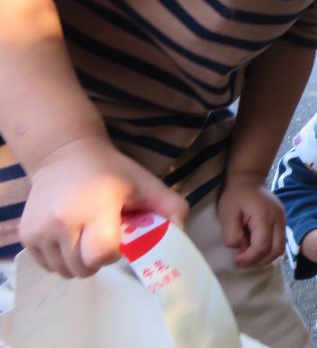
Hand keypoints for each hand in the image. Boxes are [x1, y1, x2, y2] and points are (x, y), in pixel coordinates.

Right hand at [20, 136, 188, 277]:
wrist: (65, 154)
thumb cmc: (111, 171)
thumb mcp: (146, 183)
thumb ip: (172, 207)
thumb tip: (180, 233)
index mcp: (95, 208)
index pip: (102, 254)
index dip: (114, 253)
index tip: (120, 238)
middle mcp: (62, 221)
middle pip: (83, 268)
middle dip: (99, 260)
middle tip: (105, 237)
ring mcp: (40, 231)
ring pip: (64, 271)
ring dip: (80, 261)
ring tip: (88, 235)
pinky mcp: (26, 236)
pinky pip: (48, 266)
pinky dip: (62, 259)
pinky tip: (72, 236)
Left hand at [218, 172, 285, 266]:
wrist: (249, 178)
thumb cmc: (235, 195)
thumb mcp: (226, 214)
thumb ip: (232, 235)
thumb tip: (241, 249)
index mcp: (265, 216)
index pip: (262, 246)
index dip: (249, 258)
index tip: (236, 258)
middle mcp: (279, 218)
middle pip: (276, 250)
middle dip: (259, 261)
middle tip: (243, 262)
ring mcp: (283, 219)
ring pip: (280, 248)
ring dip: (265, 257)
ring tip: (249, 256)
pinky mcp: (282, 220)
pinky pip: (279, 241)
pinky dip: (268, 249)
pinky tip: (255, 247)